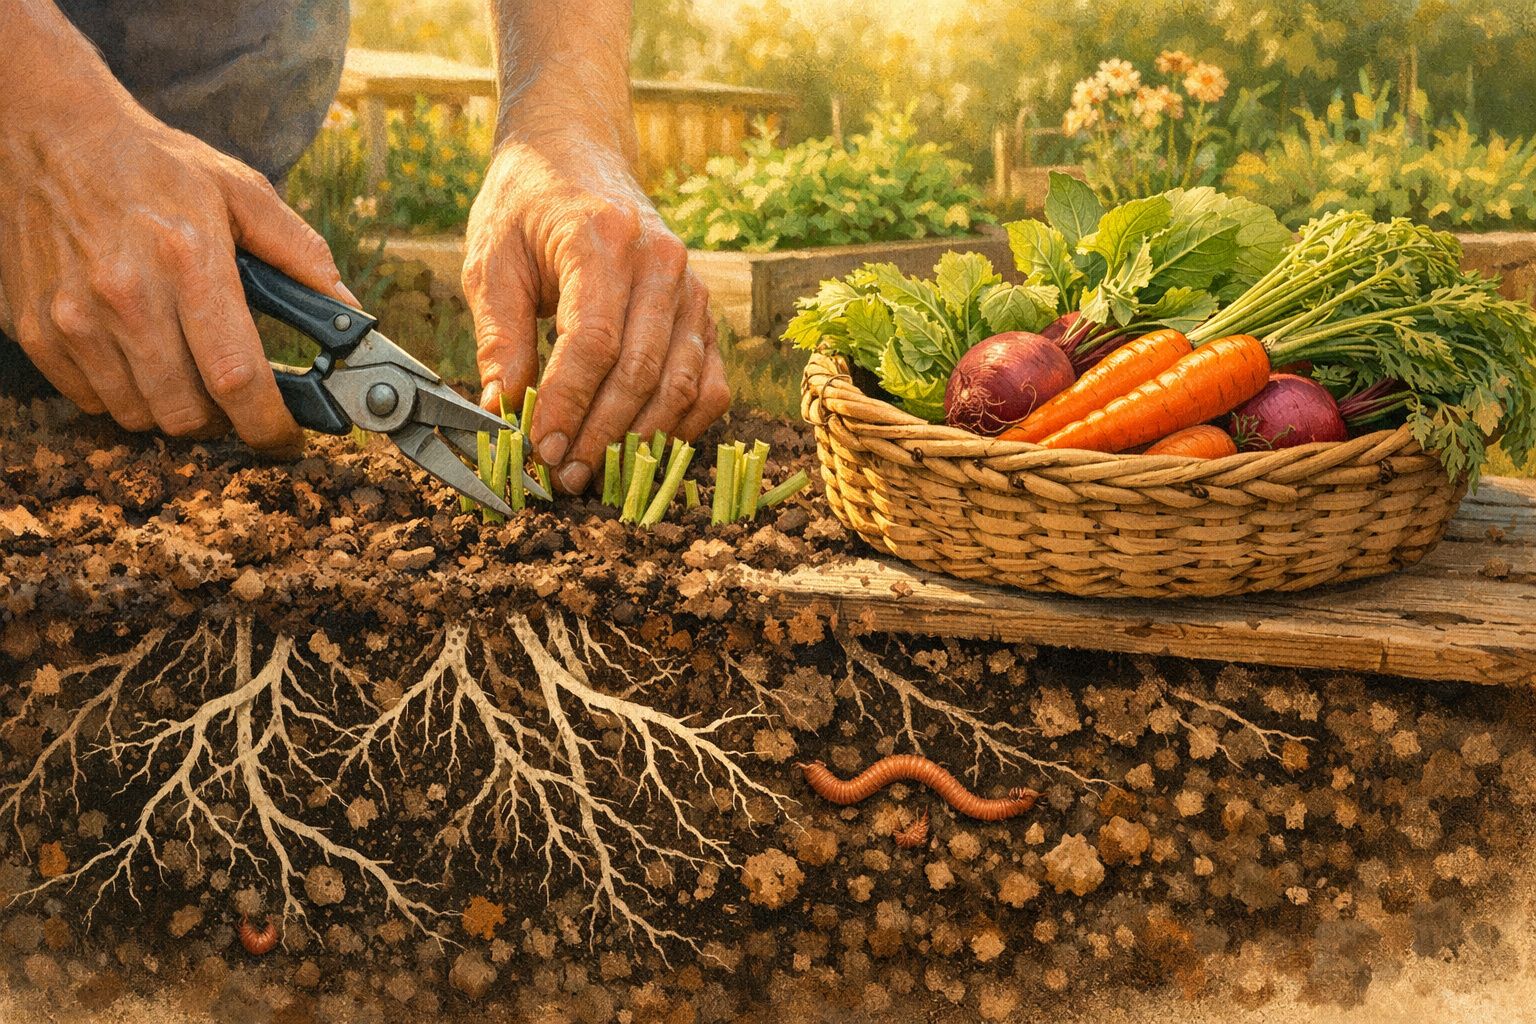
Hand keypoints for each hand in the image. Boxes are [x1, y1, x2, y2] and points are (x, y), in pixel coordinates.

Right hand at [0, 59, 353, 450]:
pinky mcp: (35, 328)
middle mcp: (125, 293)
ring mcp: (73, 316)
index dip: (267, 424)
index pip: (236, 375)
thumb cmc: (153, 164)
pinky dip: (123, 395)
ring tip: (186, 371)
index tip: (285, 439)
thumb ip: (300, 252)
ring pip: (139, 415)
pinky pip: (91, 400)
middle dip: (222, 421)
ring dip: (172, 409)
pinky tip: (137, 356)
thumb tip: (347, 309)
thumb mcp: (239, 190)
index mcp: (188, 259)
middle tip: (234, 400)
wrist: (51, 134)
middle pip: (186, 411)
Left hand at [464, 131, 728, 493]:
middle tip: (563, 477)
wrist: (575, 152)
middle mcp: (662, 262)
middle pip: (642, 371)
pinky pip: (710, 384)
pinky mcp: (705, 312)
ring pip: (681, 384)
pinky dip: (682, 426)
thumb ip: (499, 337)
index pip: (594, 340)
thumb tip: (501, 413)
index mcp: (604, 239)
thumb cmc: (526, 206)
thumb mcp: (492, 261)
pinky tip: (641, 450)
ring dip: (640, 441)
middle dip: (600, 435)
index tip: (539, 448)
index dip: (568, 404)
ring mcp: (692, 288)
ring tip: (595, 474)